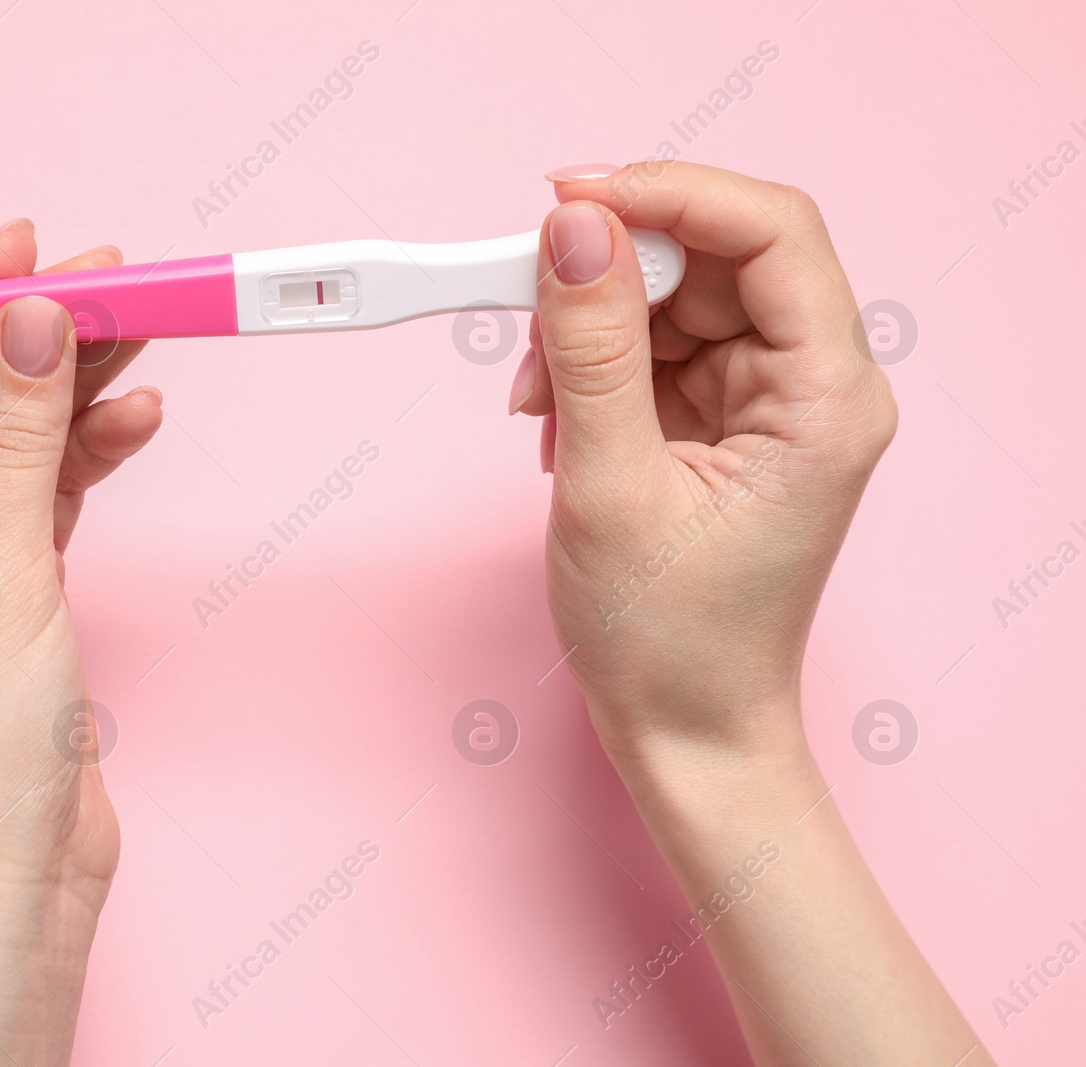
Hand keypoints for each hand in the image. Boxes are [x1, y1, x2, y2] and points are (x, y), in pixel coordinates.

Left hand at [0, 220, 160, 1064]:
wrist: (13, 883)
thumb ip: (15, 437)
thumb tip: (35, 318)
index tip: (21, 242)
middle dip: (23, 339)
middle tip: (106, 278)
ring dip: (65, 389)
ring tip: (140, 328)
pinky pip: (33, 492)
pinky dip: (83, 456)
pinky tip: (134, 415)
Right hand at [510, 162, 896, 762]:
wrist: (681, 731)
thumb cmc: (668, 641)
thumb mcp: (610, 486)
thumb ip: (591, 350)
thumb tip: (574, 230)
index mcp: (825, 399)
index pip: (772, 233)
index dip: (670, 195)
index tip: (572, 198)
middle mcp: (812, 386)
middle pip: (714, 260)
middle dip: (610, 276)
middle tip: (525, 302)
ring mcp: (768, 402)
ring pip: (673, 300)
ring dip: (589, 331)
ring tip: (540, 403)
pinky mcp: (723, 420)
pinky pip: (653, 349)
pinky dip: (593, 368)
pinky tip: (559, 420)